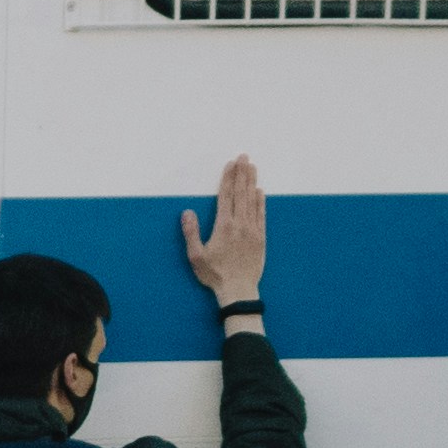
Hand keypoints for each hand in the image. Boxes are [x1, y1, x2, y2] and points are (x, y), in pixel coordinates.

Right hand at [181, 154, 266, 305]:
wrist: (239, 290)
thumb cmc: (215, 274)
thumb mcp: (196, 256)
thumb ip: (191, 232)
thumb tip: (187, 212)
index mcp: (223, 226)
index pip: (226, 196)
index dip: (228, 178)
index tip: (230, 164)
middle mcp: (239, 224)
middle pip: (241, 193)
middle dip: (242, 173)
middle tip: (244, 157)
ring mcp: (252, 230)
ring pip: (252, 200)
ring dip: (252, 182)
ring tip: (253, 167)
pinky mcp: (261, 238)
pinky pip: (261, 215)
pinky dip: (261, 202)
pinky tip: (260, 192)